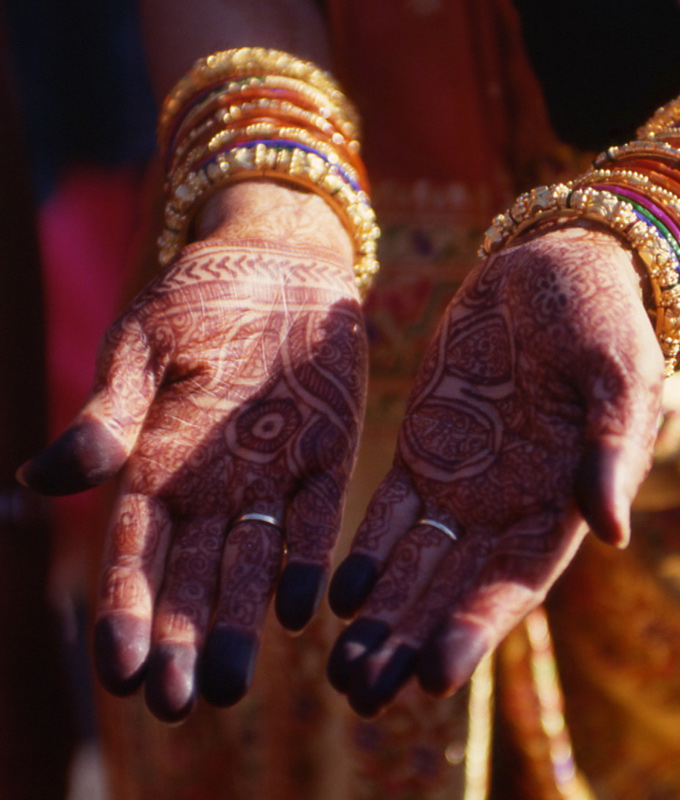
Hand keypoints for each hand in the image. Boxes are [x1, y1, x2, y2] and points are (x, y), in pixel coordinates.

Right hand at [17, 183, 366, 721]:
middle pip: (191, 576)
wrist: (280, 262)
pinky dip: (307, 561)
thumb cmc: (197, 298)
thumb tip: (47, 479)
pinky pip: (316, 519)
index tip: (117, 669)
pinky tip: (301, 608)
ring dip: (237, 622)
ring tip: (227, 686)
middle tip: (175, 705)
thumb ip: (111, 413)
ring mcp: (271, 474)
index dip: (126, 608)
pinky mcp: (328, 457)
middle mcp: (212, 484)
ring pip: (250, 564)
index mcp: (155, 461)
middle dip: (179, 638)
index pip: (136, 551)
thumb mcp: (142, 346)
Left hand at [325, 225, 663, 715]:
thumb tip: (612, 533)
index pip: (515, 581)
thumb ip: (613, 447)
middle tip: (364, 697)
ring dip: (382, 617)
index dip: (475, 629)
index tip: (433, 677)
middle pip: (455, 591)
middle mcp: (510, 506)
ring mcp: (466, 481)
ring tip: (341, 670)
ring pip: (417, 565)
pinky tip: (337, 594)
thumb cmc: (603, 315)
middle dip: (412, 644)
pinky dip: (367, 554)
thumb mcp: (618, 372)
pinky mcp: (427, 449)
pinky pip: (391, 512)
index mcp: (562, 500)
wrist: (558, 265)